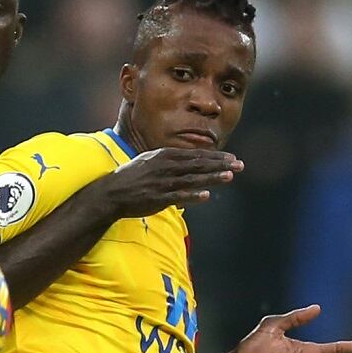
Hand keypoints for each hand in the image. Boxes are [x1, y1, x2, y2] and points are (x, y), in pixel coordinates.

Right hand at [92, 148, 242, 218]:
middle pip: (199, 164)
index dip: (215, 157)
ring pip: (192, 178)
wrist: (111, 193)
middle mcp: (166, 166)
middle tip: (240, 165)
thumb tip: (187, 162)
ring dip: (212, 177)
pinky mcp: (158, 197)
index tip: (232, 158)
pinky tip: (206, 196)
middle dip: (220, 164)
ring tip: (230, 176)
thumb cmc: (132, 178)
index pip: (196, 155)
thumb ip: (170, 161)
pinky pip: (178, 196)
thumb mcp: (151, 162)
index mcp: (165, 155)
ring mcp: (162, 181)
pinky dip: (192, 195)